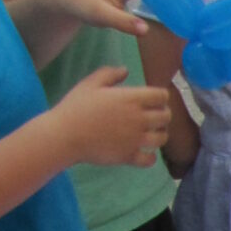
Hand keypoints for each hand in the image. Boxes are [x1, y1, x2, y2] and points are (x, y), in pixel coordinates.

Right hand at [56, 68, 171, 169]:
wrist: (65, 135)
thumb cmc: (76, 107)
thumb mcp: (90, 83)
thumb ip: (110, 74)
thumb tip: (125, 70)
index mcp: (131, 99)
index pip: (161, 96)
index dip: (160, 97)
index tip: (154, 99)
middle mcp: (138, 119)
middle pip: (166, 117)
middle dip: (163, 114)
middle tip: (154, 116)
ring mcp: (136, 139)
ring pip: (162, 138)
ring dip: (160, 134)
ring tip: (151, 133)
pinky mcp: (129, 156)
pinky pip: (150, 160)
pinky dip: (151, 157)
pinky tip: (145, 152)